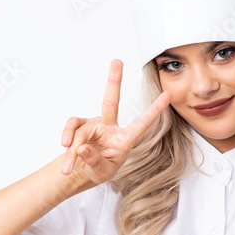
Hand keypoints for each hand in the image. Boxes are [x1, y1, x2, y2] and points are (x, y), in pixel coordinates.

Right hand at [60, 59, 170, 184]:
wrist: (83, 171)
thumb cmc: (101, 170)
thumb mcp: (102, 173)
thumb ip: (95, 161)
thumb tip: (82, 148)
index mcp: (125, 139)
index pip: (142, 123)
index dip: (155, 109)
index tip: (169, 94)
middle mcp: (111, 127)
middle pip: (111, 101)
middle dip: (114, 81)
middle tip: (117, 61)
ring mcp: (95, 124)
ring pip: (81, 130)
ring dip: (72, 149)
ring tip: (67, 167)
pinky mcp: (80, 125)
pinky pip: (71, 127)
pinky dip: (66, 138)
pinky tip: (65, 150)